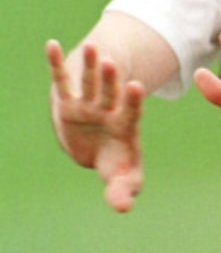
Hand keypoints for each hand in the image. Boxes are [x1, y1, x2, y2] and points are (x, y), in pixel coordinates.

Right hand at [45, 39, 143, 212]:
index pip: (132, 112)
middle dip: (110, 80)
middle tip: (111, 62)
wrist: (98, 153)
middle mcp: (108, 110)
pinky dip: (56, 63)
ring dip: (90, 65)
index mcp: (126, 126)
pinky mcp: (68, 102)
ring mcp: (88, 104)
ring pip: (89, 82)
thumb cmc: (115, 165)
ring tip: (92, 46)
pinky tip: (52, 44)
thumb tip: (122, 208)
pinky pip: (62, 80)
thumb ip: (122, 191)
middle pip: (110, 92)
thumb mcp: (122, 180)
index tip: (136, 86)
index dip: (133, 100)